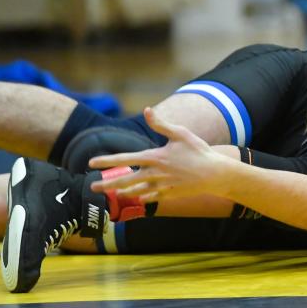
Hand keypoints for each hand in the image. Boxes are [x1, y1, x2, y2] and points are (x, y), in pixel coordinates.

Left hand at [88, 107, 229, 202]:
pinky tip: (135, 197)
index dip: (107, 160)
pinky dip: (141, 198)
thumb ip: (161, 124)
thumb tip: (147, 110)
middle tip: (93, 186)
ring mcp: (161, 186)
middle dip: (107, 184)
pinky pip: (150, 198)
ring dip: (121, 192)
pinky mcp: (169, 194)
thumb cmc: (199, 151)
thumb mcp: (181, 133)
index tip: (91, 162)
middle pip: (125, 180)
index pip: (125, 159)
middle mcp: (155, 173)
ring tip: (112, 193)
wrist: (215, 174)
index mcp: (155, 157)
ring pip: (135, 191)